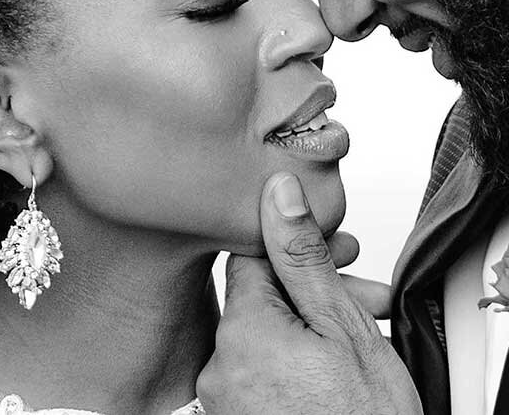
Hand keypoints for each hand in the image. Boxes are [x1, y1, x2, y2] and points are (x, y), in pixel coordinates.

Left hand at [197, 173, 422, 414]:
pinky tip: (333, 365)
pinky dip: (296, 358)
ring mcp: (226, 399)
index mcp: (240, 331)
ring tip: (361, 335)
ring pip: (268, 333)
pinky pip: (263, 369)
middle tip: (362, 292)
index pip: (252, 254)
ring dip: (312, 324)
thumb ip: (301, 253)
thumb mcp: (340, 324)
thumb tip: (277, 190)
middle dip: (315, 288)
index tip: (334, 249)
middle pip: (264, 297)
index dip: (298, 246)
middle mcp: (220, 365)